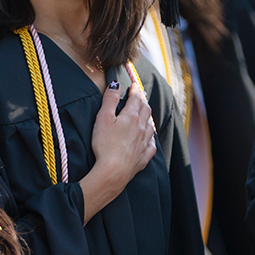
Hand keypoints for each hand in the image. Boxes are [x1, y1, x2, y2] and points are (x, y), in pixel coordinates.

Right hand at [79, 79, 156, 223]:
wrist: (113, 172)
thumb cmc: (105, 144)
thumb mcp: (103, 118)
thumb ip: (110, 100)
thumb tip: (116, 84)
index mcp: (131, 116)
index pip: (136, 97)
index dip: (135, 88)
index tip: (133, 83)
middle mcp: (141, 127)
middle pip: (146, 109)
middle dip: (142, 100)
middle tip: (138, 95)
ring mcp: (144, 143)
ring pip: (150, 125)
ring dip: (148, 116)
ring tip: (144, 113)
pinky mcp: (143, 157)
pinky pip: (151, 144)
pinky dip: (150, 137)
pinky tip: (149, 137)